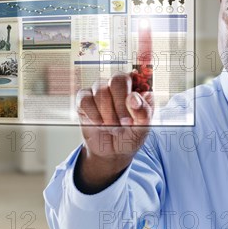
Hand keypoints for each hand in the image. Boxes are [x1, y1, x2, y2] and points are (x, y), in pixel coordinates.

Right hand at [74, 72, 153, 192]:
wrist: (112, 152)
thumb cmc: (131, 135)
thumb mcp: (143, 128)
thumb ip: (143, 112)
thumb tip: (133, 97)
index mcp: (137, 87)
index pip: (137, 76)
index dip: (134, 91)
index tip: (134, 108)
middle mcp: (118, 85)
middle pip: (117, 80)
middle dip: (121, 104)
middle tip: (125, 124)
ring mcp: (100, 90)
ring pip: (101, 91)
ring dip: (108, 113)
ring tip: (114, 129)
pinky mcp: (84, 100)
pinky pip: (85, 100)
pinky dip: (93, 114)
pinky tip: (100, 124)